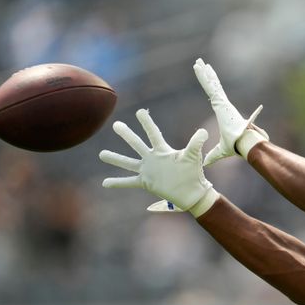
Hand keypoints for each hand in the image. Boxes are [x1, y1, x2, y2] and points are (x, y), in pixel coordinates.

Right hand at [100, 108, 219, 215]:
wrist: (191, 193)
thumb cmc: (193, 174)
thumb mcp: (192, 157)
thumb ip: (195, 144)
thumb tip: (204, 131)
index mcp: (162, 151)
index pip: (153, 134)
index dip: (147, 123)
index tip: (140, 112)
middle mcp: (153, 158)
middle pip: (137, 144)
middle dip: (127, 134)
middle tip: (116, 124)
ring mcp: (148, 170)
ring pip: (128, 162)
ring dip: (115, 159)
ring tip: (101, 154)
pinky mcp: (146, 182)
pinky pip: (128, 181)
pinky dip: (117, 182)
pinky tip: (105, 183)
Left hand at [193, 58, 267, 164]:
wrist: (244, 143)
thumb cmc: (236, 146)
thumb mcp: (220, 151)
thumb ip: (212, 156)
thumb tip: (205, 164)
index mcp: (224, 113)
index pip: (215, 97)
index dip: (211, 88)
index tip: (208, 80)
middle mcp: (224, 105)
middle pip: (213, 87)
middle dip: (207, 75)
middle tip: (201, 64)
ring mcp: (223, 102)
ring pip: (211, 84)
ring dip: (204, 73)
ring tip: (198, 62)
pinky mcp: (221, 102)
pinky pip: (211, 86)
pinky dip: (205, 77)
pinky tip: (200, 67)